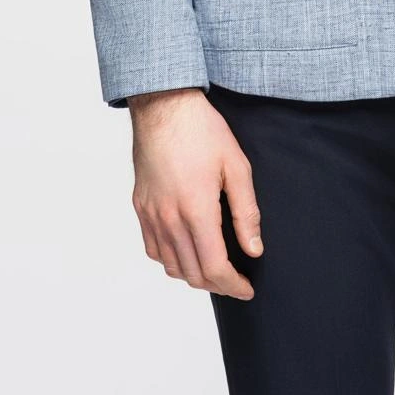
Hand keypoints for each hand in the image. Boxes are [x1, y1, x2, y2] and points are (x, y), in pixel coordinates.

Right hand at [128, 89, 262, 300]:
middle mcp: (169, 218)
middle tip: (236, 281)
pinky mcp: (140, 206)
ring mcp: (151, 214)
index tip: (247, 288)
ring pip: (170, 266)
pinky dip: (171, 260)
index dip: (233, 285)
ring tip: (215, 268)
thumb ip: (247, 212)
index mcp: (196, 209)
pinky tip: (186, 250)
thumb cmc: (203, 131)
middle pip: (192, 273)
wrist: (164, 106)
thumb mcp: (237, 166)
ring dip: (194, 275)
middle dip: (218, 284)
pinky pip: (153, 248)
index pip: (214, 267)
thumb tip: (254, 248)